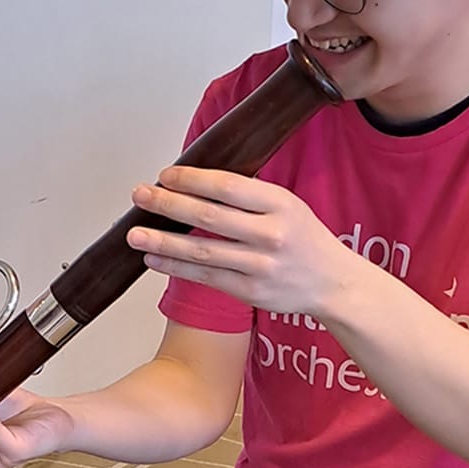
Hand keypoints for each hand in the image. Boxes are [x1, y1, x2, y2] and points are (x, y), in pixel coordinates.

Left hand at [126, 166, 388, 319]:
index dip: (191, 180)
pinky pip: (206, 277)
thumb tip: (193, 183)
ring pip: (202, 251)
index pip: (226, 187)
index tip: (165, 175)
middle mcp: (271, 234)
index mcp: (280, 203)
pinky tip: (154, 259)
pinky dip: (176, 267)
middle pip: (208, 216)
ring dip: (163, 241)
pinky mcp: (251, 292)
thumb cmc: (304, 238)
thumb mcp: (287, 205)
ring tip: (134, 234)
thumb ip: (248, 196)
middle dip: (168, 205)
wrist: (334, 283)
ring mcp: (260, 265)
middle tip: (140, 195)